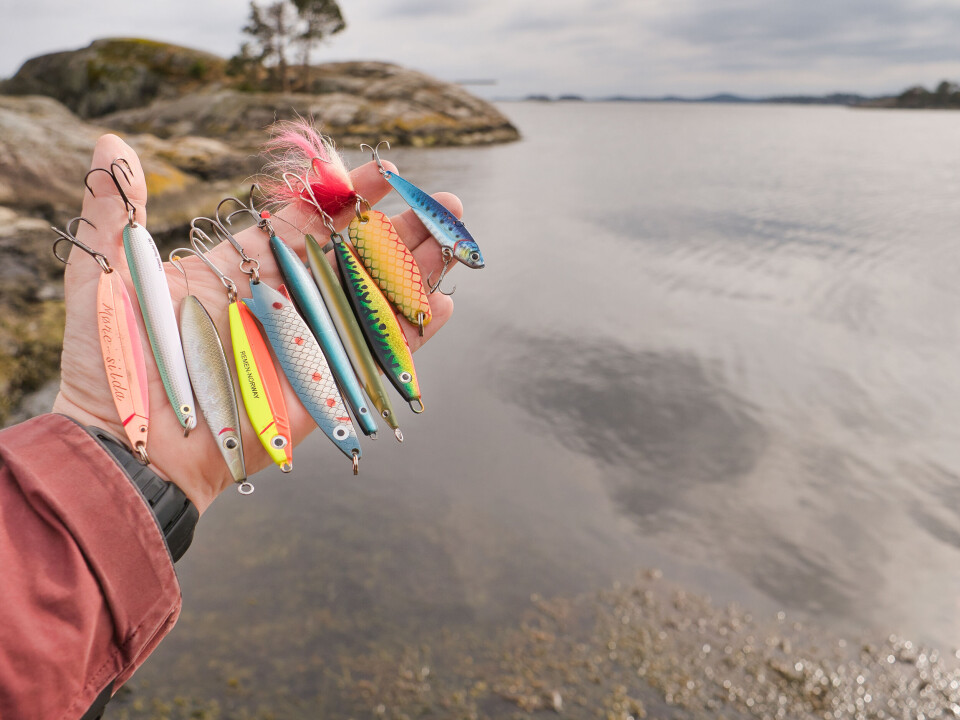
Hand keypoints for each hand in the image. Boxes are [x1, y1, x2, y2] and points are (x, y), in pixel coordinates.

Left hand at [53, 134, 456, 512]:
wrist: (124, 447)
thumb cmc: (110, 364)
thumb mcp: (107, 277)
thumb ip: (115, 212)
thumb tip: (109, 145)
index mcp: (243, 270)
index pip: (308, 222)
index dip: (348, 196)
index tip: (385, 172)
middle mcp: (283, 303)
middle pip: (356, 258)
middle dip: (402, 229)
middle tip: (446, 201)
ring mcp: (306, 344)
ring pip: (375, 301)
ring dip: (418, 272)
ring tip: (457, 238)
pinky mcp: (321, 388)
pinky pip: (374, 357)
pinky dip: (410, 334)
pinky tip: (443, 303)